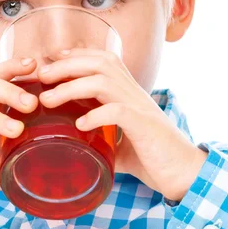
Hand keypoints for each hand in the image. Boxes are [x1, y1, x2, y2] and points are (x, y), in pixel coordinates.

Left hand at [36, 48, 207, 201]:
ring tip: (48, 100)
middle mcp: (134, 93)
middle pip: (100, 62)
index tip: (52, 59)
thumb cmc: (155, 157)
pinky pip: (117, 111)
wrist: (187, 173)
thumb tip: (78, 145)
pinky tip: (80, 124)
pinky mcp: (144, 126)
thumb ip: (103, 139)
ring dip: (71, 87)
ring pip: (103, 81)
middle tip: (41, 76)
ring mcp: (140, 107)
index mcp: (129, 92)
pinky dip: (95, 115)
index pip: (103, 59)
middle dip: (66, 65)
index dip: (76, 54)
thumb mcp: (122, 144)